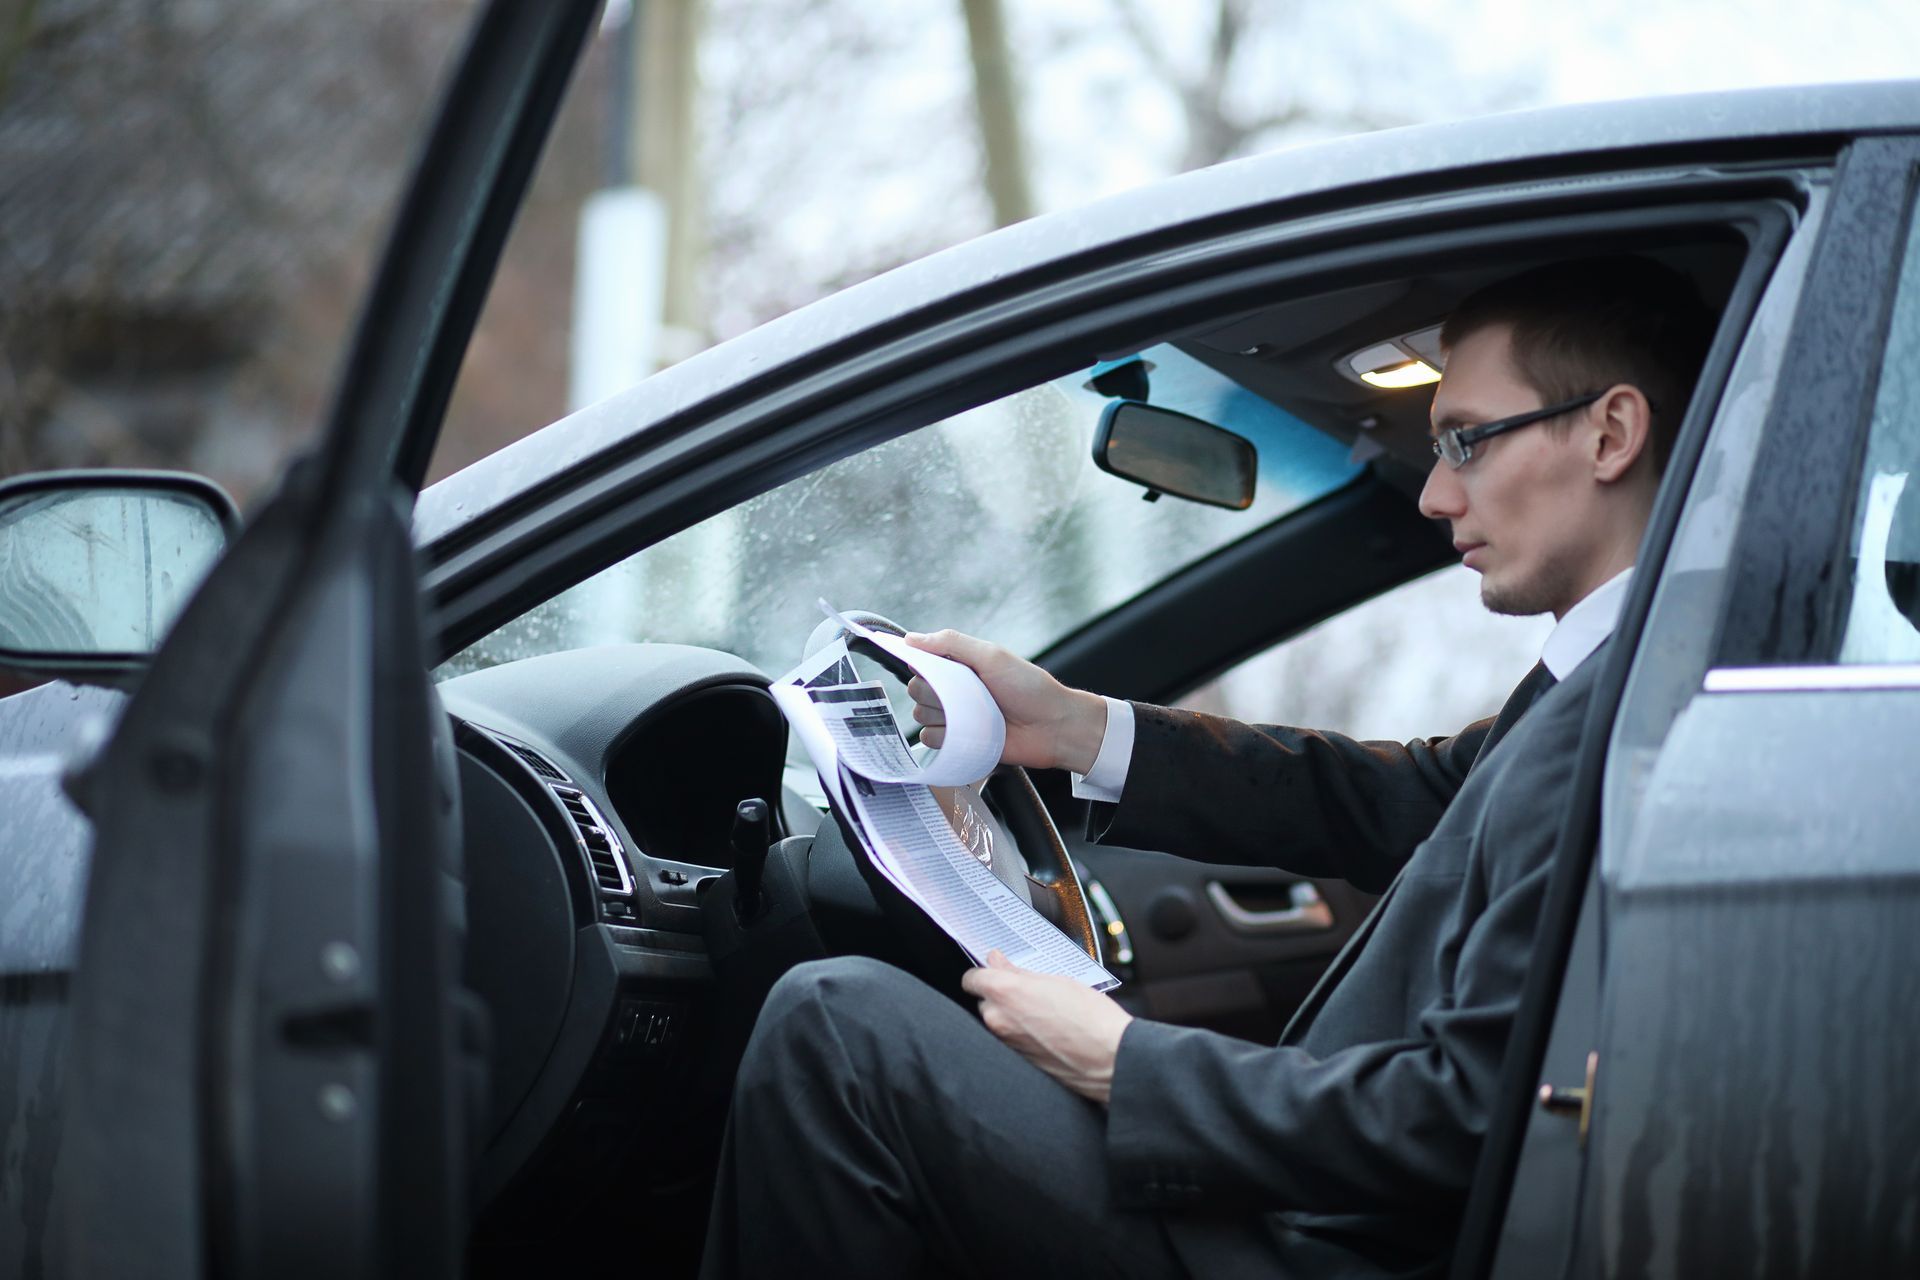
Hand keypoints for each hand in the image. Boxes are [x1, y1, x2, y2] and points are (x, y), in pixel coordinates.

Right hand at [904, 629, 1107, 773]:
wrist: (1053, 727)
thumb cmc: (1030, 688)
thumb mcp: (992, 655)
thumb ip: (951, 643)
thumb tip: (911, 638)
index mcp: (960, 665)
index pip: (921, 661)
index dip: (921, 665)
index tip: (931, 669)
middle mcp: (954, 690)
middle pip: (916, 689)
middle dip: (935, 692)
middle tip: (967, 692)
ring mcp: (956, 717)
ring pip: (921, 715)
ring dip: (941, 716)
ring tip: (974, 714)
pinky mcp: (959, 742)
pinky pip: (930, 740)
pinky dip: (944, 737)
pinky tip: (967, 733)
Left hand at [960, 951, 1132, 1103]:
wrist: (1110, 1059)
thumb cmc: (1091, 1018)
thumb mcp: (1057, 980)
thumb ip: (1019, 971)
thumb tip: (997, 961)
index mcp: (1004, 992)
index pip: (972, 978)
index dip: (986, 973)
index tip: (997, 971)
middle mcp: (998, 1019)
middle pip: (984, 1000)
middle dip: (1000, 994)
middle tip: (1028, 991)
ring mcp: (1005, 1043)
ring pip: (996, 1020)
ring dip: (1010, 1014)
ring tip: (1042, 1011)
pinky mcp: (1016, 1060)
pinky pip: (1009, 1039)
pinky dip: (1020, 1032)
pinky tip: (1044, 1029)